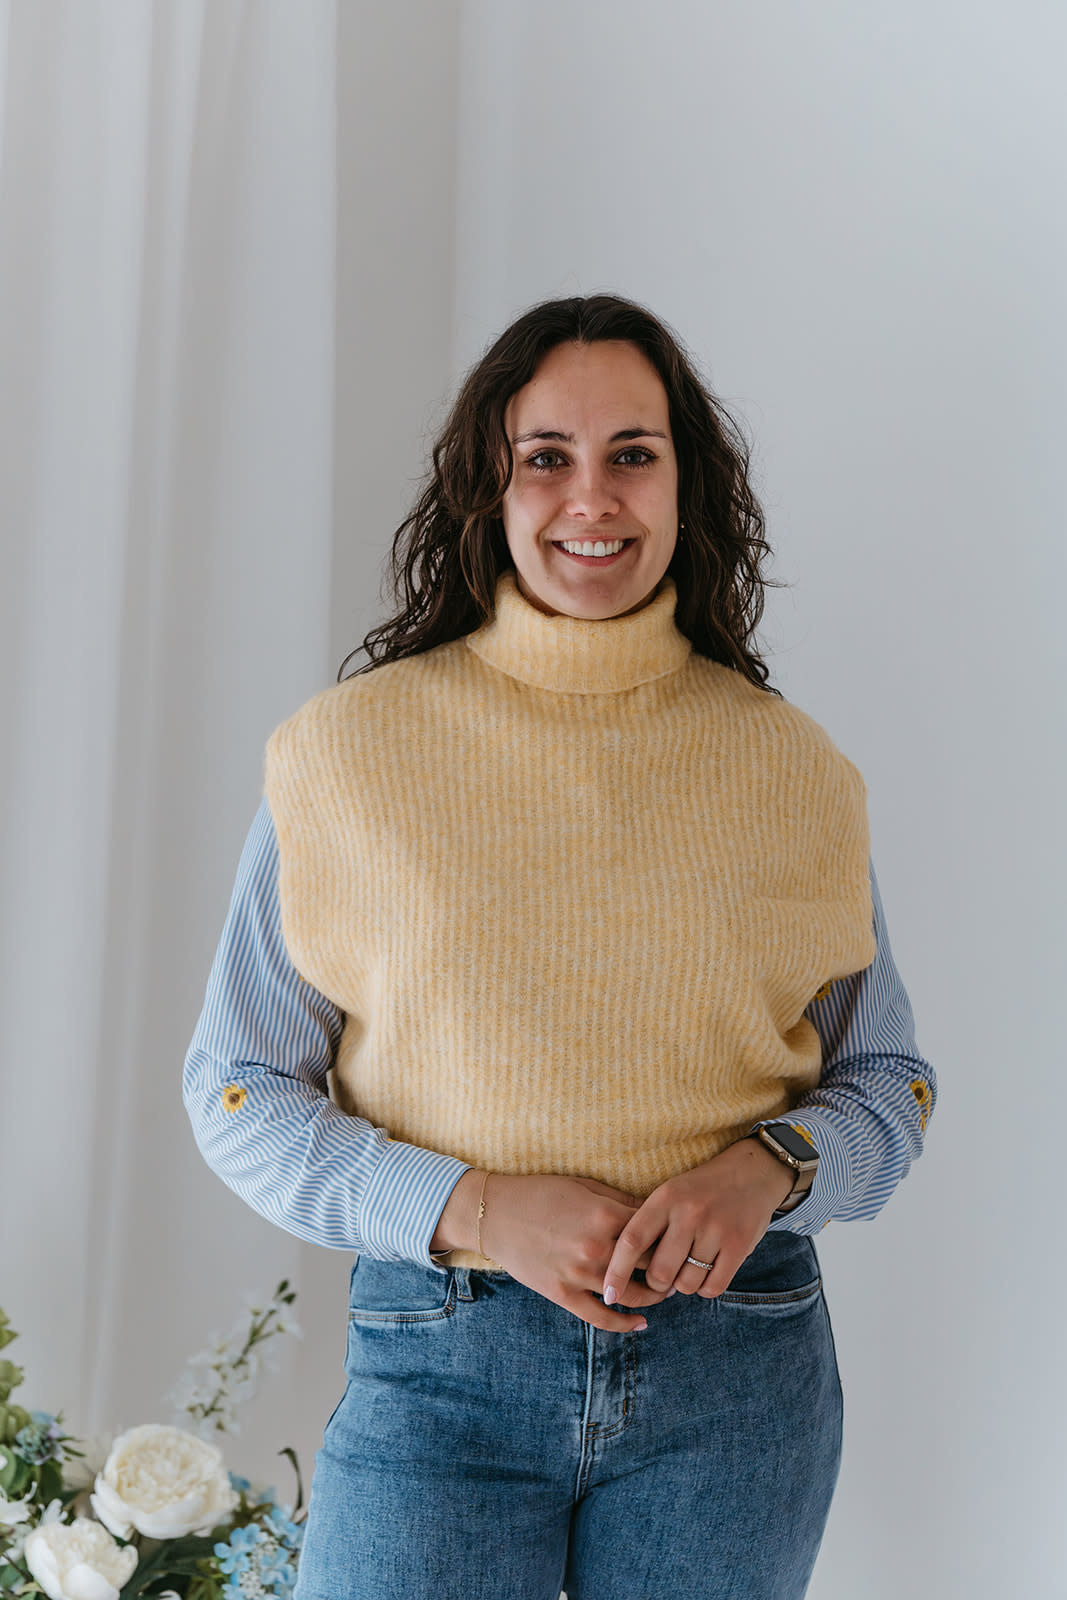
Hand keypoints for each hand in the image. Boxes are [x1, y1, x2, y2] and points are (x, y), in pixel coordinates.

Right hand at [433, 1171, 669, 1332]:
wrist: (495, 1213)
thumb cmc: (541, 1193)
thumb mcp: (584, 1186)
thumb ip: (620, 1201)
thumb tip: (656, 1212)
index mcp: (605, 1216)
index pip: (655, 1233)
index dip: (673, 1238)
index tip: (683, 1241)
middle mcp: (596, 1247)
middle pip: (649, 1265)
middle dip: (669, 1269)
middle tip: (682, 1270)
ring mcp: (579, 1274)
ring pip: (630, 1294)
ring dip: (654, 1297)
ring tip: (666, 1292)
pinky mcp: (562, 1294)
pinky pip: (600, 1317)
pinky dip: (623, 1324)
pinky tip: (641, 1324)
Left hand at [601, 1138, 794, 1307]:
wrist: (751, 1173)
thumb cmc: (700, 1191)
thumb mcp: (670, 1194)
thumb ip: (649, 1225)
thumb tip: (620, 1269)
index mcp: (665, 1199)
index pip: (632, 1241)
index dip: (617, 1272)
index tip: (608, 1295)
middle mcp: (688, 1213)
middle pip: (659, 1272)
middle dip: (657, 1284)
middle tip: (663, 1277)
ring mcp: (715, 1229)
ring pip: (686, 1284)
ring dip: (684, 1285)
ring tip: (689, 1266)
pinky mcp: (739, 1245)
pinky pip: (713, 1287)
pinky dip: (706, 1288)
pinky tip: (707, 1272)